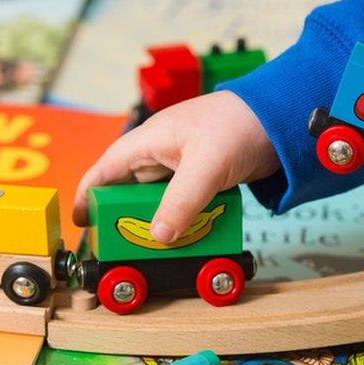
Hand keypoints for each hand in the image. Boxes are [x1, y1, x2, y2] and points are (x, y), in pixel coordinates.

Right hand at [73, 91, 278, 242]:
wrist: (282, 117)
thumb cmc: (240, 124)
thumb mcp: (206, 166)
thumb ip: (182, 201)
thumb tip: (159, 236)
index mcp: (149, 141)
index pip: (106, 170)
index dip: (88, 196)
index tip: (81, 223)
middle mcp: (161, 152)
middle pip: (130, 191)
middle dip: (125, 217)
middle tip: (123, 246)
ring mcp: (183, 165)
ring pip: (158, 200)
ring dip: (158, 221)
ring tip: (156, 247)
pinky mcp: (203, 176)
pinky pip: (183, 202)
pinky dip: (182, 218)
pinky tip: (187, 235)